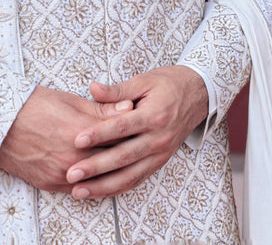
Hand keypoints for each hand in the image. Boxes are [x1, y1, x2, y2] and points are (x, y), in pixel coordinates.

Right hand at [0, 85, 132, 191]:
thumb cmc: (32, 106)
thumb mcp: (68, 100)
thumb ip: (101, 109)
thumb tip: (129, 108)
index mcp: (81, 132)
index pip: (119, 136)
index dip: (134, 132)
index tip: (144, 129)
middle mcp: (74, 157)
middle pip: (112, 160)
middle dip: (128, 154)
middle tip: (141, 148)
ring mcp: (63, 174)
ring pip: (98, 180)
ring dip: (112, 173)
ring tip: (126, 165)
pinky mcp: (52, 184)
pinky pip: (80, 189)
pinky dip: (92, 185)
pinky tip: (101, 179)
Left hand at [65, 65, 208, 199]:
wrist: (199, 94)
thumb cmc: (170, 84)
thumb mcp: (144, 80)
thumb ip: (117, 90)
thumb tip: (93, 88)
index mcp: (154, 115)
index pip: (121, 128)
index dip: (99, 134)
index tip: (77, 140)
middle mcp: (158, 139)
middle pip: (123, 157)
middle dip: (96, 168)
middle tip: (72, 173)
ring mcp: (160, 154)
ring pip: (129, 175)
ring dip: (103, 186)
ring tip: (80, 191)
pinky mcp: (160, 162)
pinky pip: (137, 179)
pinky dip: (118, 188)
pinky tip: (100, 192)